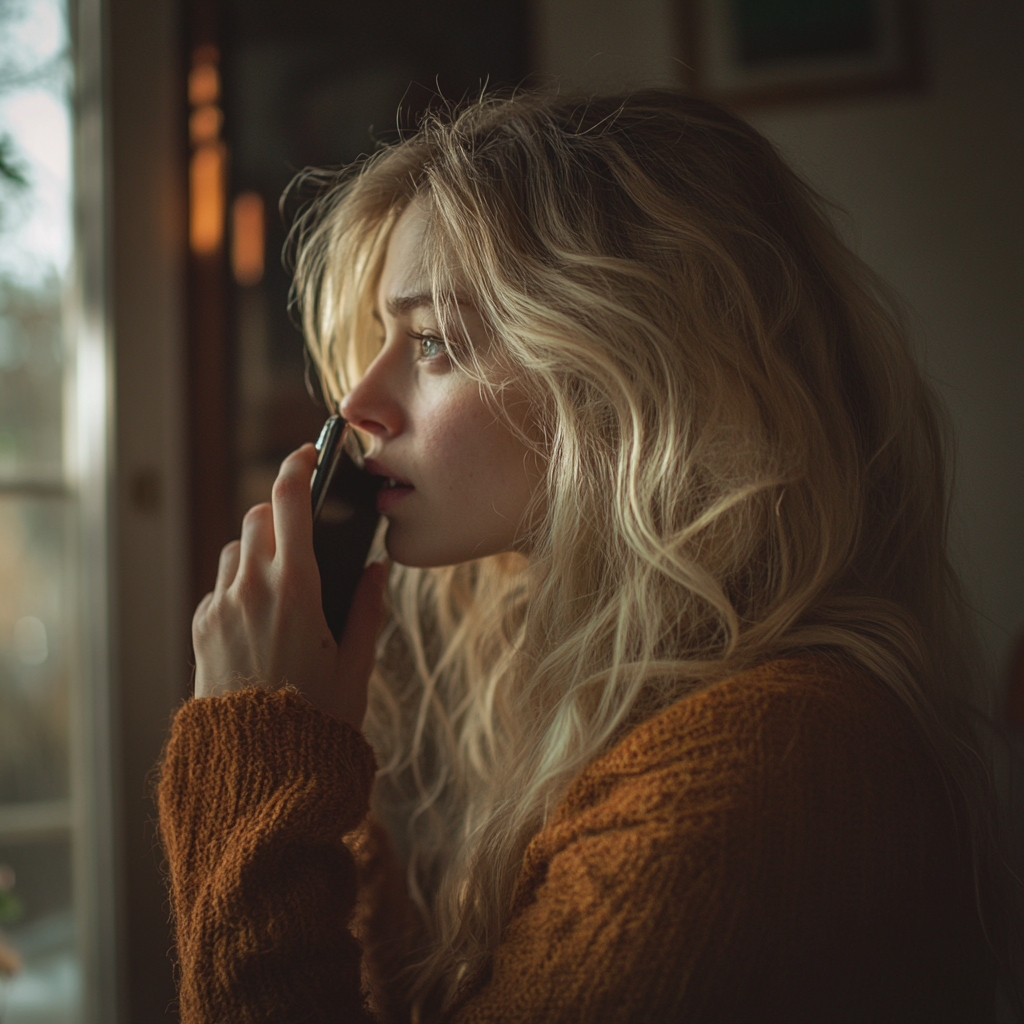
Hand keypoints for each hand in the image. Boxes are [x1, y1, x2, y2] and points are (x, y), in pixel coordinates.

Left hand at [192, 443, 387, 727]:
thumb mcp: (357, 666)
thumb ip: (369, 610)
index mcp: (296, 591)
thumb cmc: (316, 722)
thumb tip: (375, 569)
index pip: (288, 504)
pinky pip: (220, 585)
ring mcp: (219, 609)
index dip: (298, 468)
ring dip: (259, 548)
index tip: (308, 453)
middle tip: (305, 530)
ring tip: (285, 581)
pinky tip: (262, 616)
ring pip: (235, 550)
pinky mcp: (201, 629)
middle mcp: (250, 591)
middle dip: (280, 512)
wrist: (258, 770)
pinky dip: (240, 583)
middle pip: (256, 517)